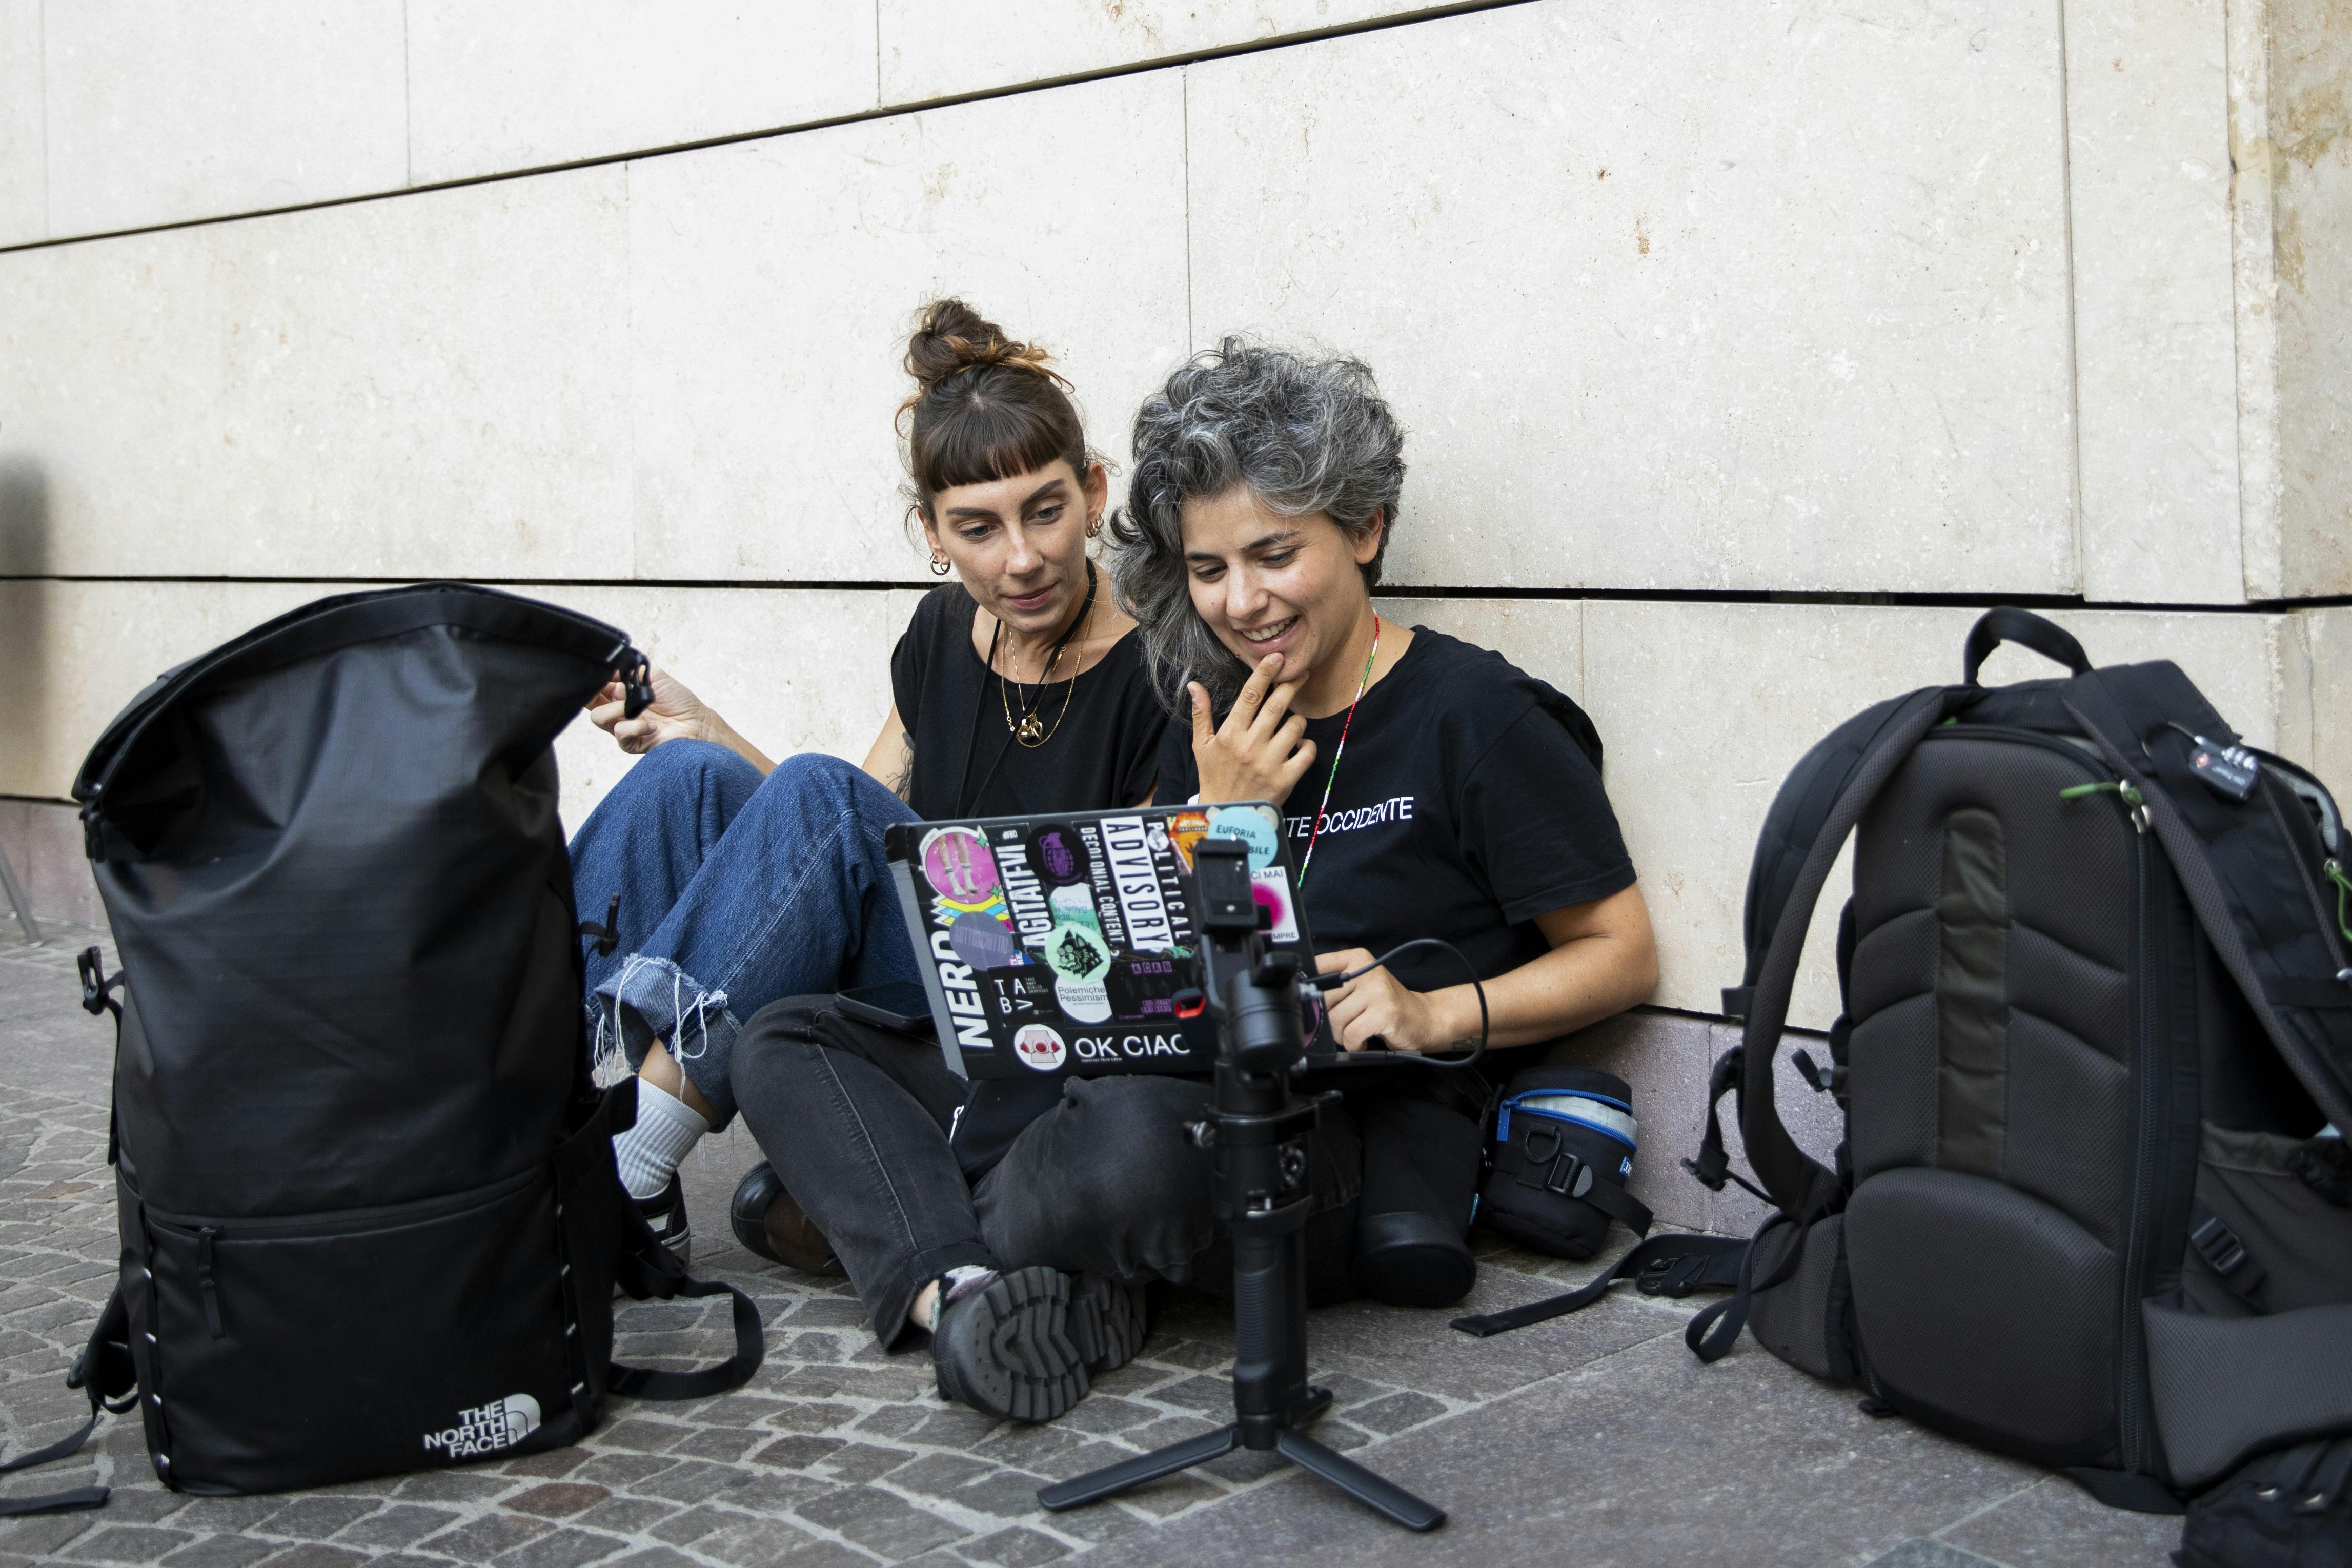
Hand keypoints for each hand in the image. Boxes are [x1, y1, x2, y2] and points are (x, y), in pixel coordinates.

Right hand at [586, 664, 711, 755]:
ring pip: (598, 718)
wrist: (697, 721)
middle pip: (590, 702)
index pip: (596, 686)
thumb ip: (632, 667)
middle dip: (593, 694)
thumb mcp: (655, 675)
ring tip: (633, 707)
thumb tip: (613, 664)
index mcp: (621, 692)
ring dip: (614, 709)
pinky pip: (620, 734)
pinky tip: (652, 725)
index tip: (600, 672)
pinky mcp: (632, 742)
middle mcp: (618, 709)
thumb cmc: (678, 699)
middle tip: (611, 688)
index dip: (593, 679)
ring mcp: (624, 726)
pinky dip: (634, 727)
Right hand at [1191, 655, 1316, 803]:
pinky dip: (1307, 746)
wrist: (1227, 817)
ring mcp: (1270, 762)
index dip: (1264, 674)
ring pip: (1295, 726)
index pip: (1249, 696)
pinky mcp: (1286, 779)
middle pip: (1277, 705)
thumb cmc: (1214, 777)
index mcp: (1230, 735)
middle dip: (1291, 685)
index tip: (1277, 657)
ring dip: (1298, 721)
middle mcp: (1251, 746)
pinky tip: (1299, 748)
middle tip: (1300, 673)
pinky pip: (1307, 752)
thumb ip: (1201, 714)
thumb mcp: (1202, 746)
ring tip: (1291, 726)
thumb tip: (1194, 684)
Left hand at [1316, 948, 1454, 1053]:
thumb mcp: (1359, 986)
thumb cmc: (1385, 1005)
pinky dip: (1354, 1044)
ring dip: (1342, 1035)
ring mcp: (1377, 990)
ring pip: (1335, 1019)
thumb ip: (1334, 985)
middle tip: (1345, 1024)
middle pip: (1323, 998)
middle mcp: (1366, 970)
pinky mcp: (1384, 1012)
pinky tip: (1364, 1041)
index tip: (1316, 1002)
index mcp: (1356, 959)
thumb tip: (1302, 997)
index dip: (1310, 989)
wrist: (1423, 1019)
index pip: (1318, 966)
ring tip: (1357, 1032)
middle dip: (1329, 1020)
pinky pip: (1351, 1034)